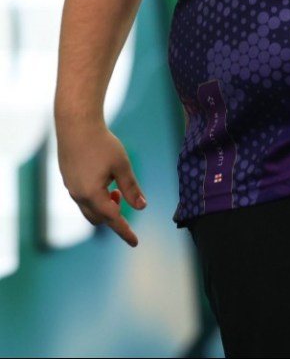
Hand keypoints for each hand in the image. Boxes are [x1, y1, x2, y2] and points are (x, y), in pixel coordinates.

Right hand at [56, 121, 145, 246]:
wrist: (76, 125)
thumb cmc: (101, 143)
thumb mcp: (122, 165)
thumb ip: (131, 188)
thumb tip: (142, 207)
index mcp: (93, 194)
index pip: (113, 219)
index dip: (125, 231)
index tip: (135, 242)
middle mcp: (79, 195)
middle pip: (99, 219)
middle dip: (113, 215)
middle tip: (123, 198)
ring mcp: (71, 189)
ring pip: (89, 209)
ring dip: (103, 206)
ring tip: (114, 189)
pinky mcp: (68, 180)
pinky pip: (82, 198)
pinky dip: (94, 197)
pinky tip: (102, 180)